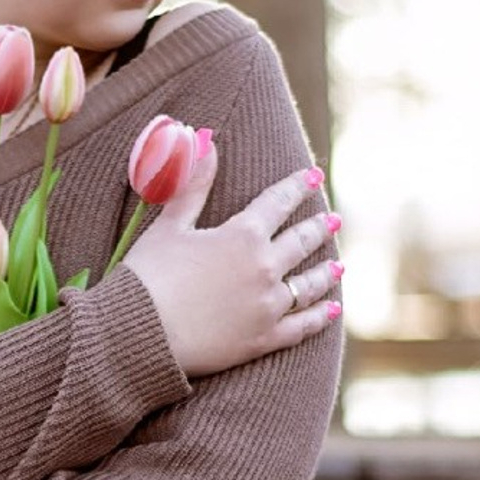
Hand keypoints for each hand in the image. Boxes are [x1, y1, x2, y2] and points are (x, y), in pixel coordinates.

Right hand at [121, 139, 342, 377]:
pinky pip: (302, 326)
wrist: (141, 334)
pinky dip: (319, 316)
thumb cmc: (148, 277)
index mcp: (243, 235)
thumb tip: (205, 140)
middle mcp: (264, 267)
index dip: (297, 185)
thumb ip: (194, 185)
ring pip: (309, 284)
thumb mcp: (170, 225)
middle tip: (333, 219)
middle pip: (301, 241)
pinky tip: (332, 309)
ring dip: (326, 271)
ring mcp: (268, 305)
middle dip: (319, 227)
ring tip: (338, 264)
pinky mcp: (263, 339)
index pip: (279, 202)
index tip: (313, 175)